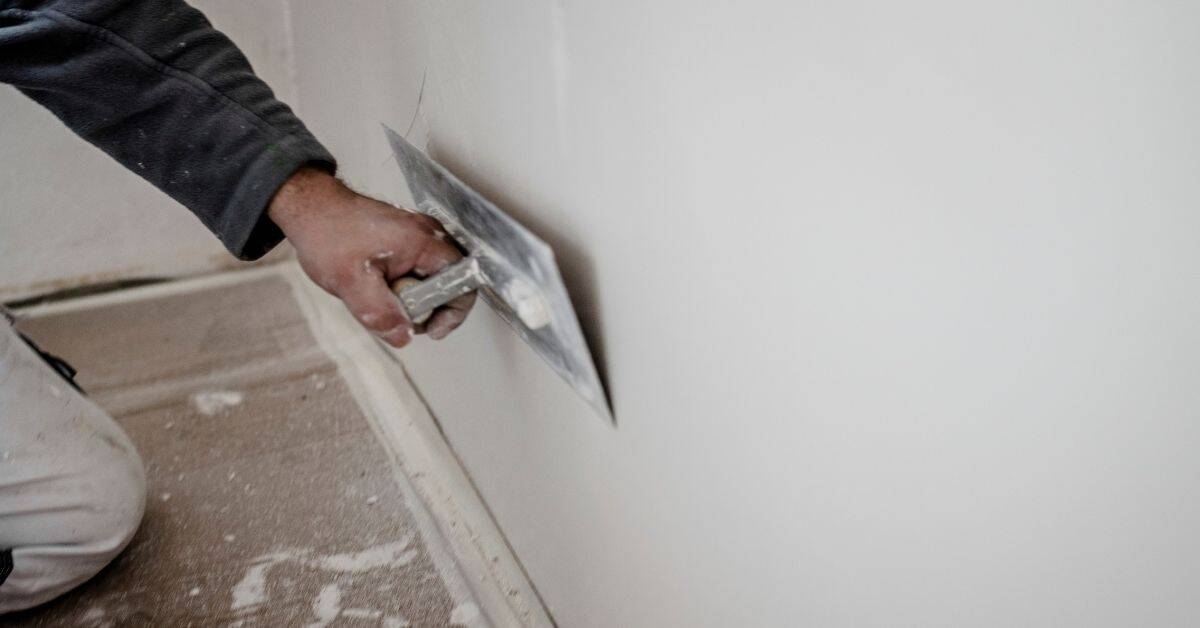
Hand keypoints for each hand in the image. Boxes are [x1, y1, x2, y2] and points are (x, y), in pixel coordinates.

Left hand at [267, 167, 475, 346]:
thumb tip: (404, 336)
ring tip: (387, 300)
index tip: (431, 328)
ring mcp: (418, 232)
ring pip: (435, 275)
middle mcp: (427, 233)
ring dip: (417, 296)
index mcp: (423, 242)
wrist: (310, 208)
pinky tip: (381, 286)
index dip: (454, 312)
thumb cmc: (328, 234)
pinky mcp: (406, 236)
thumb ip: (380, 314)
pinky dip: (407, 283)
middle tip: (404, 318)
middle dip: (432, 307)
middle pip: (452, 280)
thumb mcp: (351, 283)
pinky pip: (420, 267)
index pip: (464, 281)